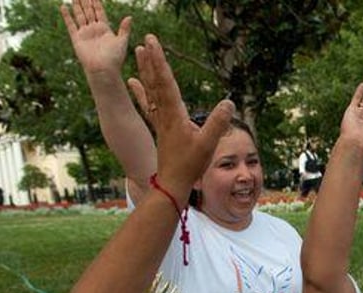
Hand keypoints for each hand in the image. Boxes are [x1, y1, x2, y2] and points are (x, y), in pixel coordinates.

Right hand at [61, 0, 130, 74]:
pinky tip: (64, 6)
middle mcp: (94, 29)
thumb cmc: (115, 59)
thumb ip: (124, 29)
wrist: (103, 70)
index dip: (96, 2)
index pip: (99, 12)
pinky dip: (67, 16)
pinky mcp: (77, 38)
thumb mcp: (122, 42)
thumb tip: (130, 16)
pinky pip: (71, 25)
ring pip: (79, 15)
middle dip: (85, 1)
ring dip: (76, 5)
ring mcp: (85, 33)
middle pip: (88, 11)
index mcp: (105, 29)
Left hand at [132, 34, 234, 202]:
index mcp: (175, 115)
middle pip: (156, 82)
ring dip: (145, 70)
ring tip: (138, 52)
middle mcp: (165, 114)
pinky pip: (148, 105)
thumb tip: (229, 103)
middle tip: (145, 39)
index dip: (160, 62)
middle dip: (151, 60)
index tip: (153, 43)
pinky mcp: (160, 127)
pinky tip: (133, 82)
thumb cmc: (190, 165)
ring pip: (151, 90)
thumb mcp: (208, 144)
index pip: (166, 83)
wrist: (172, 183)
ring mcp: (161, 120)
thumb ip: (217, 123)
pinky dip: (140, 92)